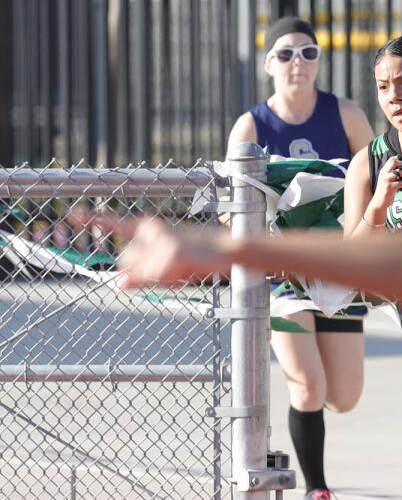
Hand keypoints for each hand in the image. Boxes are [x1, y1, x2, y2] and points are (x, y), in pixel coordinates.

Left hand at [71, 213, 232, 287]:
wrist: (230, 250)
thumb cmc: (202, 257)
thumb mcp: (168, 266)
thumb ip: (142, 273)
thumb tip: (119, 285)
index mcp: (152, 228)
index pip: (119, 225)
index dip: (94, 220)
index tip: (73, 214)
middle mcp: (152, 230)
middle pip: (126, 261)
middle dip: (142, 273)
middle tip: (172, 273)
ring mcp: (160, 241)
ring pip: (141, 272)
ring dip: (157, 279)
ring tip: (183, 270)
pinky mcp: (170, 253)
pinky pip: (157, 278)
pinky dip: (169, 281)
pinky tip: (186, 272)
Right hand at [367, 156, 401, 215]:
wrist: (379, 202)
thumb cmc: (384, 191)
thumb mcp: (385, 180)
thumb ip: (391, 174)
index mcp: (383, 171)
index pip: (391, 160)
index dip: (399, 159)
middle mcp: (384, 174)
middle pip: (394, 163)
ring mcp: (386, 181)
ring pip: (398, 172)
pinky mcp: (390, 188)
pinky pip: (400, 183)